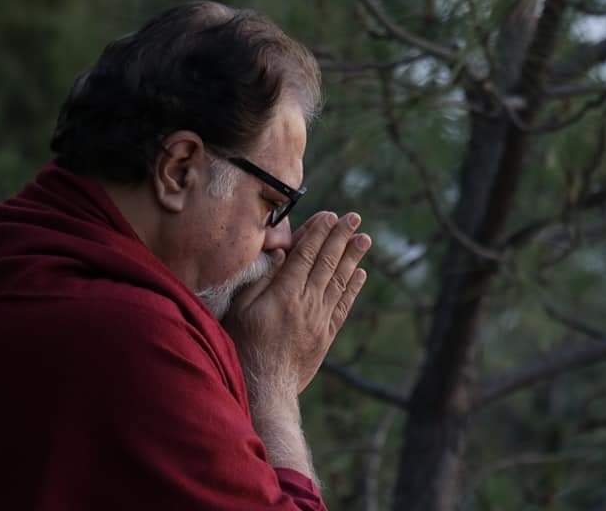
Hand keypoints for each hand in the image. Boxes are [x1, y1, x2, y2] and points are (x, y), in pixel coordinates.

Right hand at [223, 211, 371, 397]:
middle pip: (327, 263)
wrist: (265, 389)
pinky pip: (343, 306)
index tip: (329, 215)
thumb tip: (280, 254)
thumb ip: (260, 281)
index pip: (305, 254)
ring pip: (340, 281)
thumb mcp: (240, 311)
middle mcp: (307, 303)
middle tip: (354, 217)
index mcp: (284, 294)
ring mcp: (319, 319)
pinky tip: (361, 273)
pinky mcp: (326, 335)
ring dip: (353, 258)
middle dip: (341, 237)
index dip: (318, 232)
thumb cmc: (243, 347)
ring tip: (364, 238)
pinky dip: (353, 288)